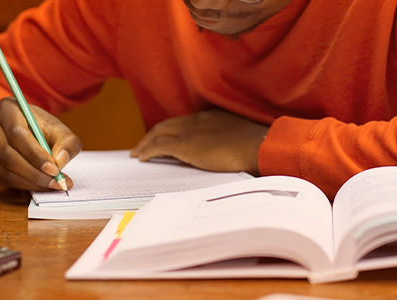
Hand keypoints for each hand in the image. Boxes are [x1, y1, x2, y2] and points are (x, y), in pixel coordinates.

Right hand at [0, 97, 81, 190]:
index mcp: (7, 109)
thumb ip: (67, 143)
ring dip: (30, 182)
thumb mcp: (59, 130)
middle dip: (35, 173)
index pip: (17, 135)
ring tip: (52, 185)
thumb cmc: (41, 128)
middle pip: (8, 155)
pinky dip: (22, 185)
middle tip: (57, 183)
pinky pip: (1, 178)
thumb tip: (61, 161)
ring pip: (3, 170)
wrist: (22, 129)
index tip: (55, 170)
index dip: (36, 155)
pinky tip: (39, 185)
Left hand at [130, 109, 268, 175]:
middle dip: (153, 134)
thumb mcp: (241, 138)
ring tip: (138, 152)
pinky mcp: (185, 145)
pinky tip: (142, 158)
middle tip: (143, 144)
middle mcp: (197, 120)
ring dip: (146, 142)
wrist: (258, 145)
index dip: (172, 129)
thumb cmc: (257, 146)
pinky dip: (148, 151)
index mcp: (211, 117)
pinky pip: (159, 147)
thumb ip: (229, 141)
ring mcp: (190, 131)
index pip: (185, 122)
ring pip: (158, 132)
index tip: (167, 137)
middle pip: (167, 124)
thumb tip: (229, 152)